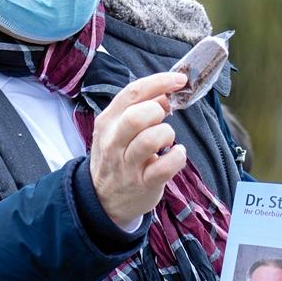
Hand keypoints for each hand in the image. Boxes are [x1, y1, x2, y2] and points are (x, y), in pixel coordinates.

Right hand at [90, 72, 188, 226]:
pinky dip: (178, 157)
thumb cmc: (116, 158)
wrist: (102, 200)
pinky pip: (166, 166)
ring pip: (151, 139)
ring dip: (167, 134)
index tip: (179, 80)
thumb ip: (139, 110)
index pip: (132, 93)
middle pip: (137, 116)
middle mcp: (113, 142)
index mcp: (107, 122)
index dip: (159, 82)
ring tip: (167, 141)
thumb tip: (166, 94)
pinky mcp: (143, 184)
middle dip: (158, 111)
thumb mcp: (118, 130)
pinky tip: (177, 154)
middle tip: (162, 120)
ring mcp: (127, 165)